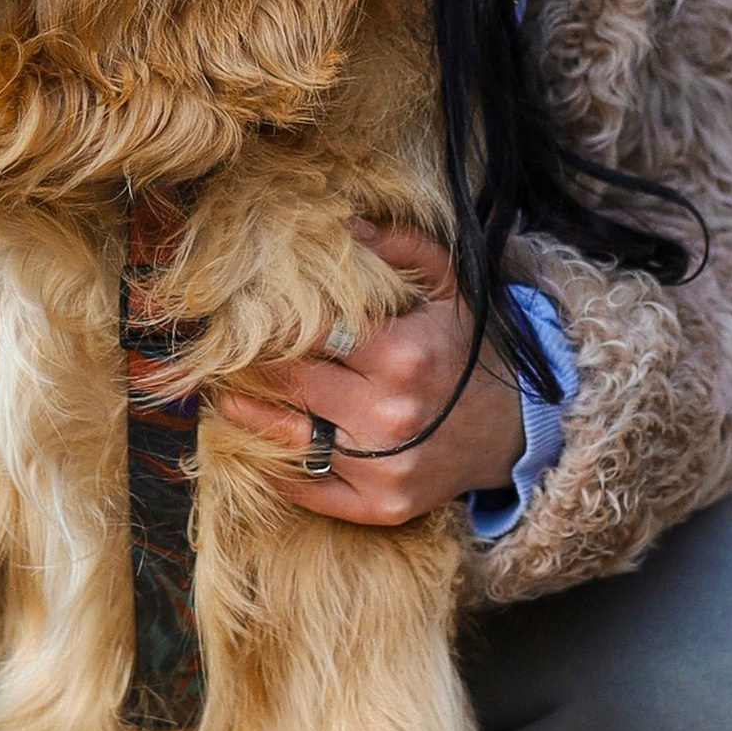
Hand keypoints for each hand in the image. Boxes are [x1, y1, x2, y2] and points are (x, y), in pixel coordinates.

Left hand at [209, 221, 527, 525]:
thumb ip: (402, 248)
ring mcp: (384, 467)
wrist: (512, 430)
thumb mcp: (449, 289)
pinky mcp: (380, 507)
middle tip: (218, 348)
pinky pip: (309, 491)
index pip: (312, 332)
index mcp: (403, 355)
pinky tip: (251, 447)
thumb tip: (345, 224)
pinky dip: (275, 471)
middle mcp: (390, 414)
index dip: (272, 321)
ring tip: (220, 393)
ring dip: (246, 414)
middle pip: (292, 382)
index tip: (241, 312)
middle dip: (250, 363)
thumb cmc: (466, 352)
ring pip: (289, 438)